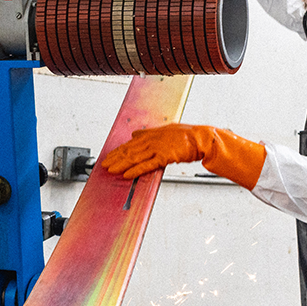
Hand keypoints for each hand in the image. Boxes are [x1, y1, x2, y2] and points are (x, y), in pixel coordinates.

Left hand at [102, 124, 266, 189]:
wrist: (202, 138)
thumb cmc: (188, 136)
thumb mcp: (166, 130)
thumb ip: (149, 134)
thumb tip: (134, 135)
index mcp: (152, 134)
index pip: (130, 143)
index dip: (118, 151)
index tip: (109, 157)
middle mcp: (152, 140)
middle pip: (129, 150)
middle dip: (115, 158)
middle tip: (104, 165)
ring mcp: (157, 148)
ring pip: (134, 157)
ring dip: (121, 164)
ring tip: (111, 170)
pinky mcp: (164, 156)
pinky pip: (146, 165)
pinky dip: (135, 170)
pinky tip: (126, 174)